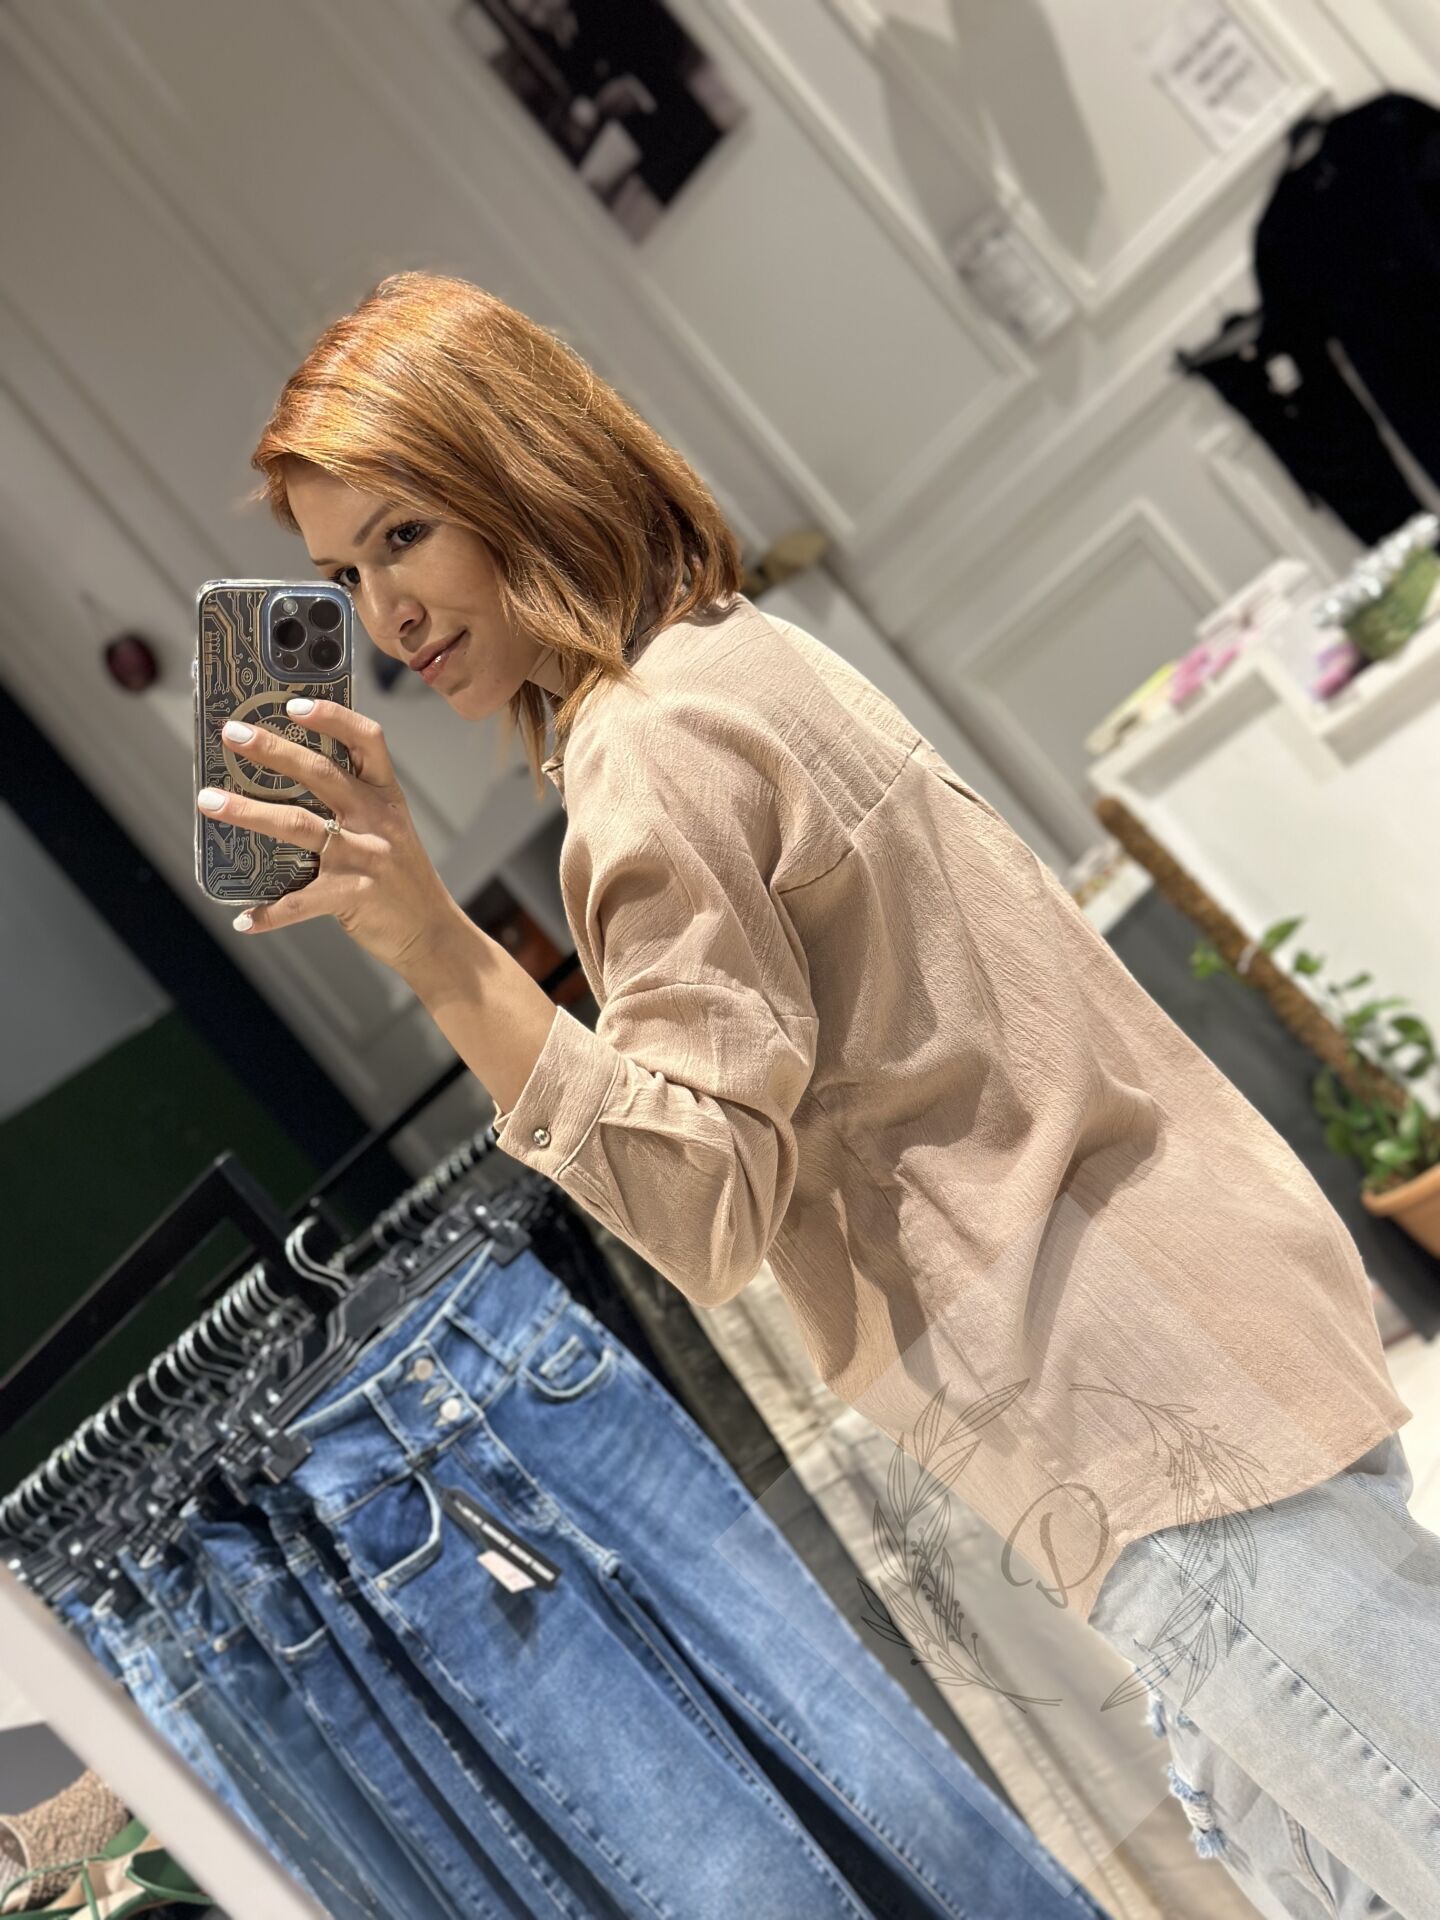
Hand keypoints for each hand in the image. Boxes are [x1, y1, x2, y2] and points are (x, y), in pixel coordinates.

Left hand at [197, 698, 463, 977]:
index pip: (366, 740)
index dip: (332, 717)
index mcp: (385, 797)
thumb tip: (284, 781)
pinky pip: (301, 902)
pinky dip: (270, 912)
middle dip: (272, 750)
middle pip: (320, 773)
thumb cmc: (401, 878)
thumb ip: (352, 805)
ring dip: (247, 812)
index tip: (293, 704)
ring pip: (298, 826)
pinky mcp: (353, 896)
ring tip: (209, 802)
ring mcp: (365, 857)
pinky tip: (245, 919)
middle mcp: (376, 820)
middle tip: (233, 735)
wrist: (433, 931)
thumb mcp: (389, 828)